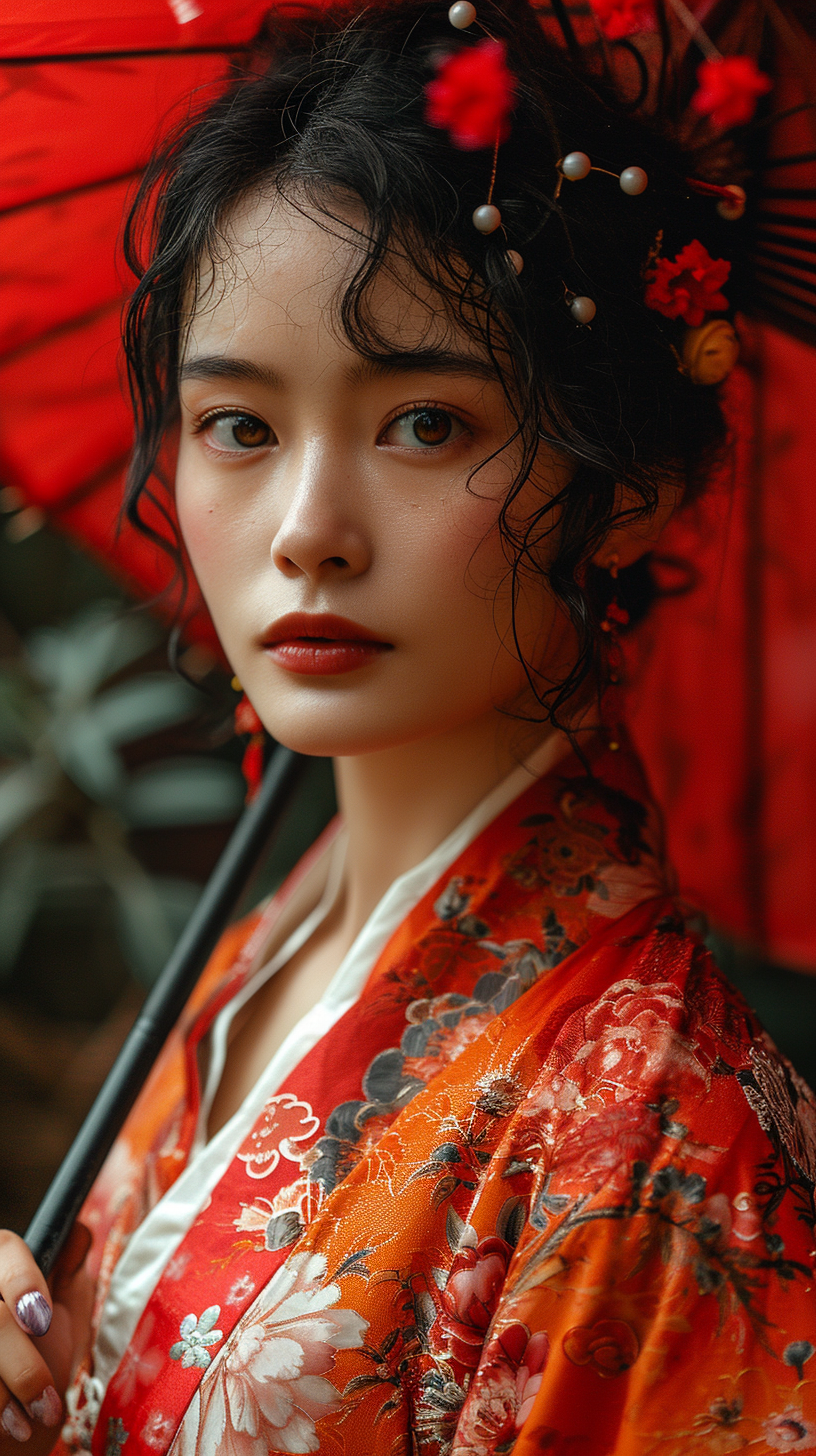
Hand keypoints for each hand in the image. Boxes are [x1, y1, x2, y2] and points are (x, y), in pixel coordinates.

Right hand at [0, 1223, 92, 1450]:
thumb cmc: (36, 1378)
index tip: (41, 1320)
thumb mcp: (62, 1327)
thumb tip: (79, 1235)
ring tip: (25, 1424)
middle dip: (23, 1365)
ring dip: (4, 1397)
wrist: (10, 1442)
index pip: (4, 1246)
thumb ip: (67, 1282)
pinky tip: (1, 1430)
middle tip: (46, 1403)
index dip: (23, 1279)